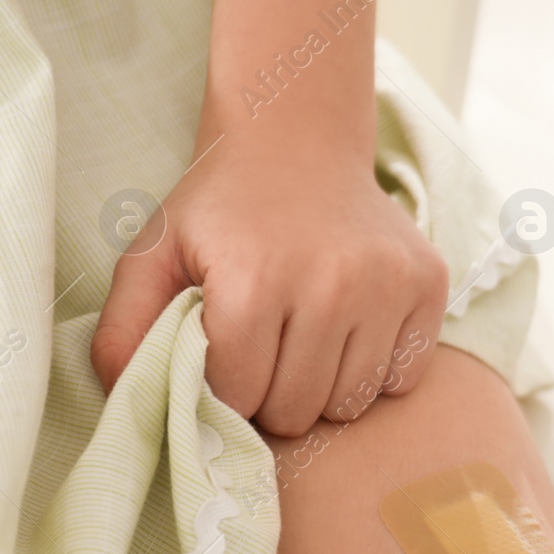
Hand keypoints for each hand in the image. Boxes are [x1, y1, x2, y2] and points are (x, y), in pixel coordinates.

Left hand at [90, 140, 449, 437]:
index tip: (223, 357)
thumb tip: (126, 398)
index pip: (241, 396)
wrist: (298, 144)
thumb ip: (124, 330)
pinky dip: (376, 372)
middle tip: (265, 354)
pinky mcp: (429, 285)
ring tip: (306, 345)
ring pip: (352, 403)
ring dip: (323, 390)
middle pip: (298, 409)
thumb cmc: (222, 210)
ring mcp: (389, 285)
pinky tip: (351, 333)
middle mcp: (332, 285)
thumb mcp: (153, 254)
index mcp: (256, 281)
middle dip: (272, 397)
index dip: (224, 389)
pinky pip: (404, 377)